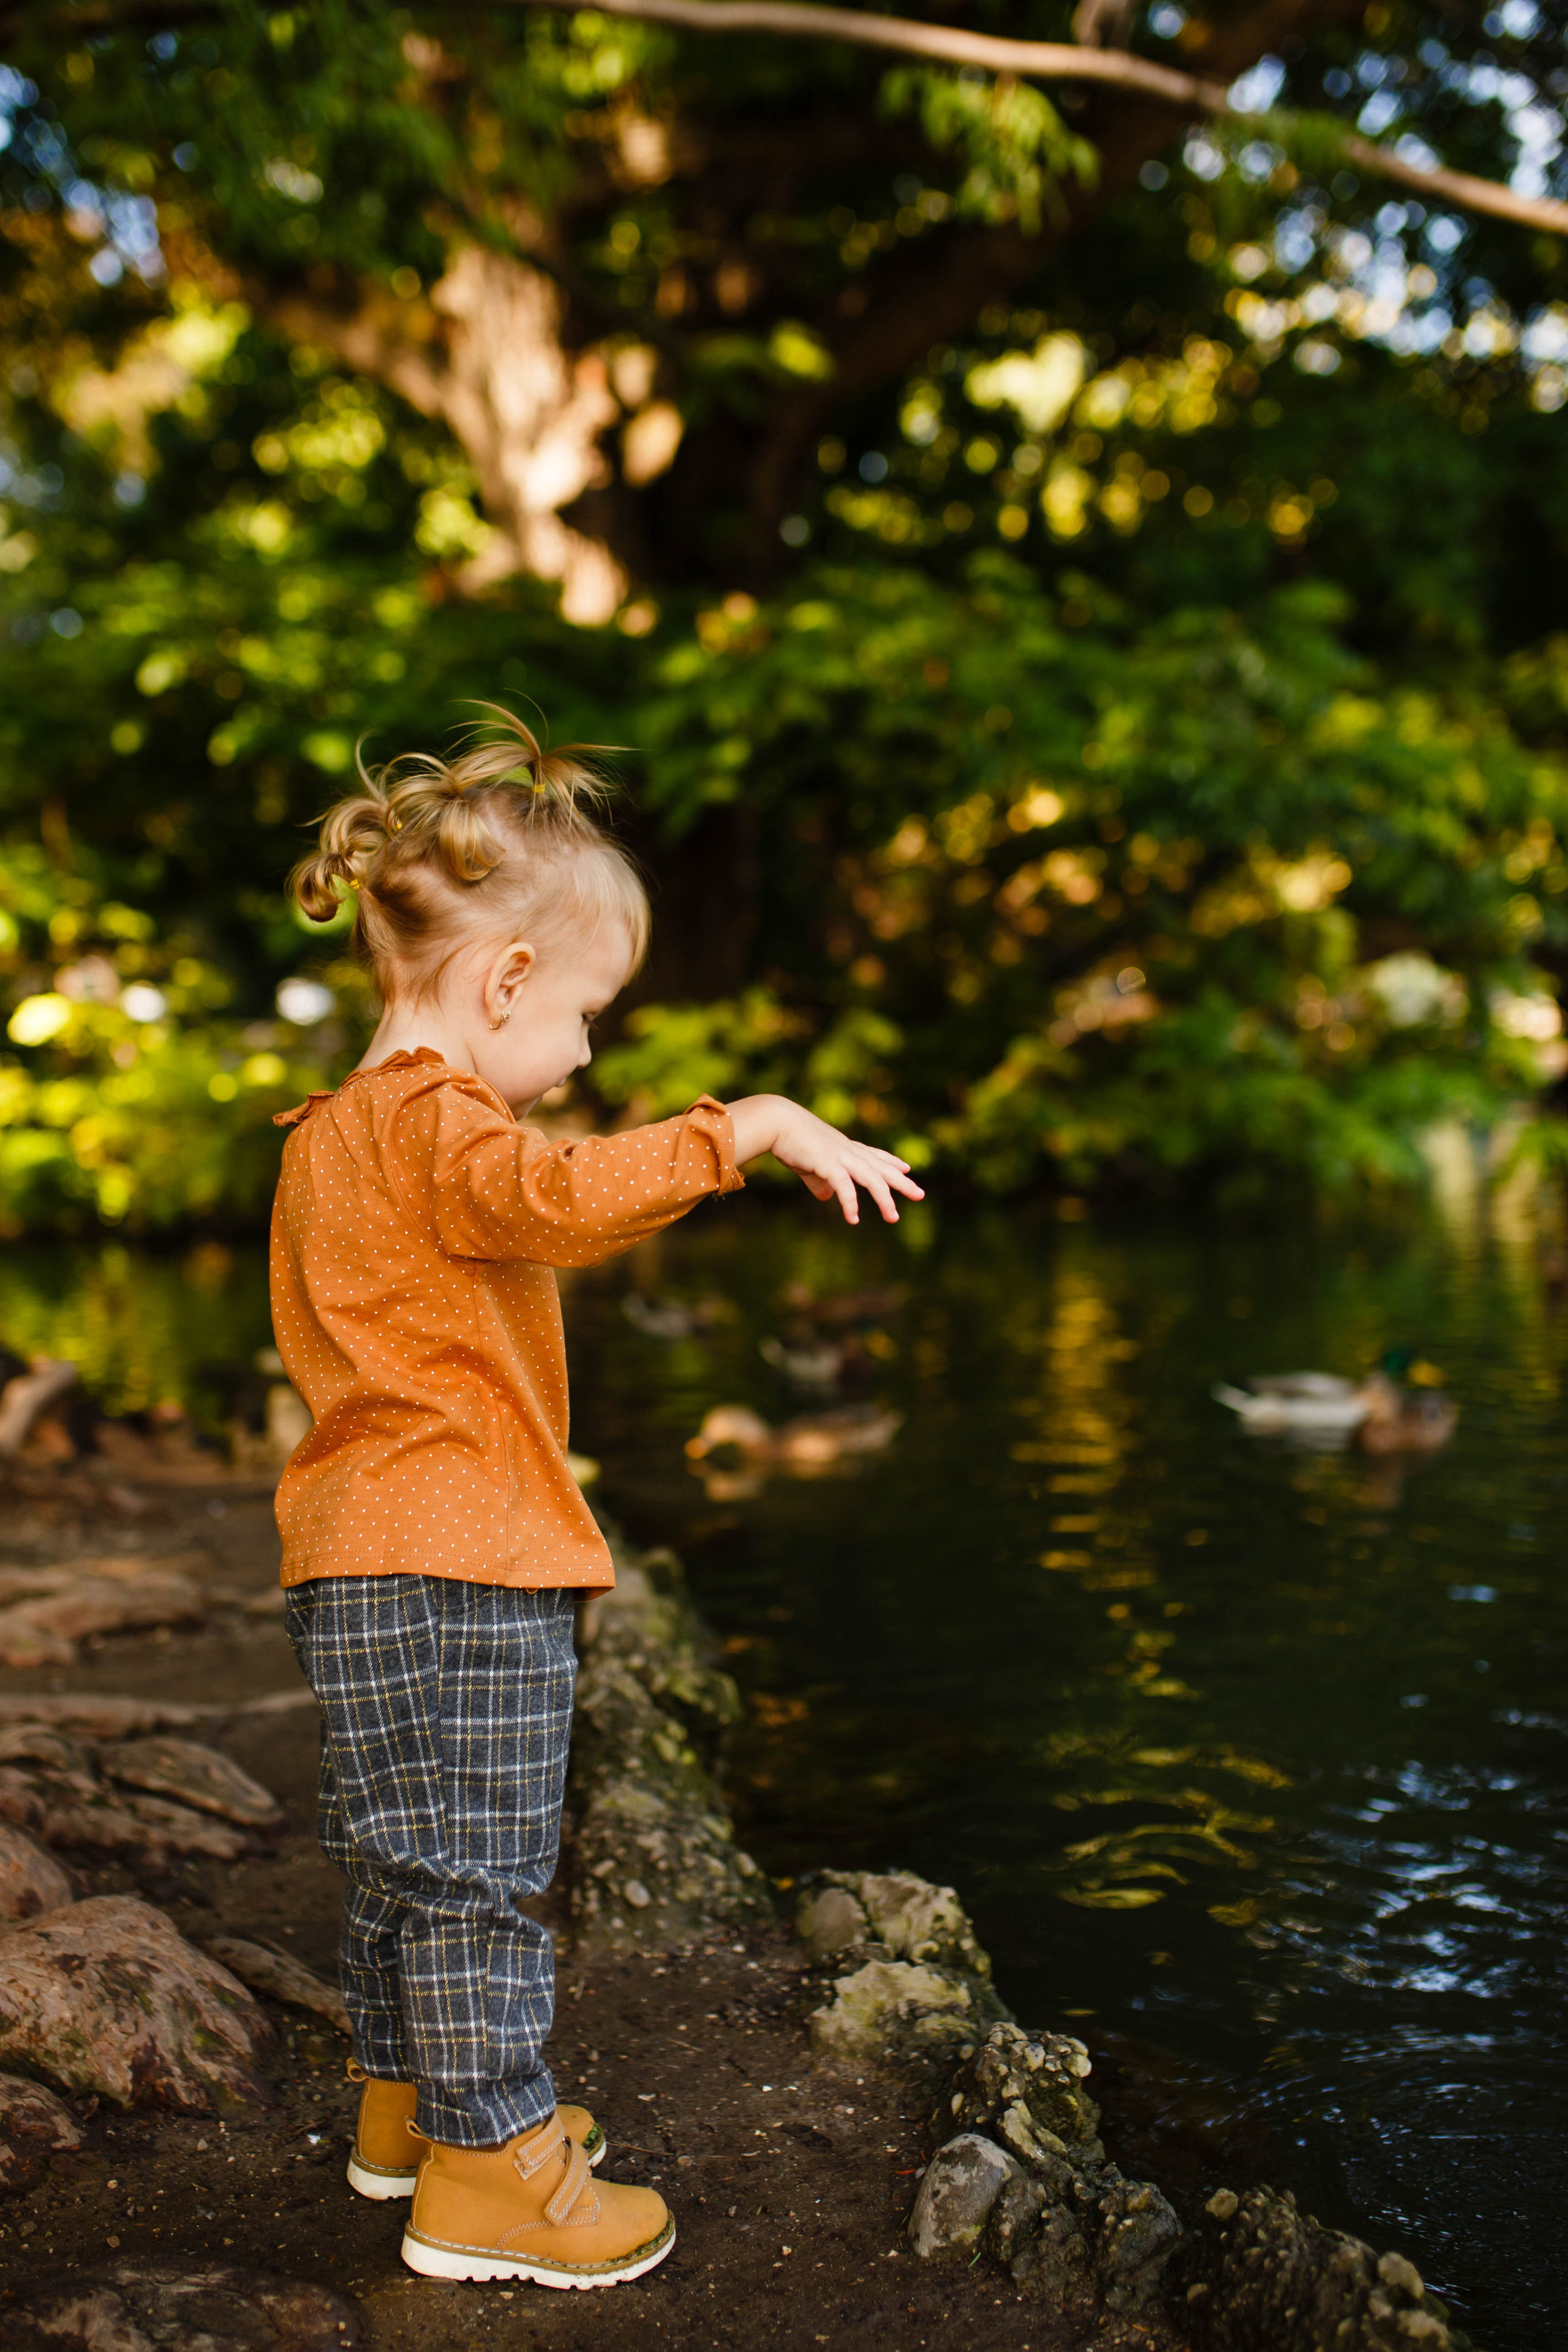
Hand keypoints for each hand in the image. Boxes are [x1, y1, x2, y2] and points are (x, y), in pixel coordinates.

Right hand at [726, 1095, 924, 1224]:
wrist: (775, 1120)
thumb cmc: (789, 1139)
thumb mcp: (809, 1163)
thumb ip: (821, 1181)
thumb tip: (828, 1197)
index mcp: (844, 1147)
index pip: (874, 1155)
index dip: (891, 1162)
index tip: (907, 1169)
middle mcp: (847, 1150)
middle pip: (881, 1168)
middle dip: (901, 1182)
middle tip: (920, 1195)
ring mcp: (840, 1156)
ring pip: (871, 1178)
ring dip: (883, 1199)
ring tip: (892, 1217)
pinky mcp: (827, 1163)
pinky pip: (844, 1186)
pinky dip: (850, 1203)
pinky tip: (853, 1219)